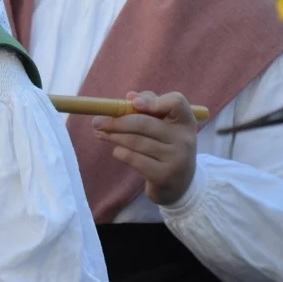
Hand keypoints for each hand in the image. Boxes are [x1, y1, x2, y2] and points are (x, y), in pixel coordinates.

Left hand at [93, 91, 197, 205]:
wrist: (179, 185)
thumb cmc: (166, 146)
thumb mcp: (164, 126)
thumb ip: (149, 106)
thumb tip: (129, 95)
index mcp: (185, 122)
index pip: (176, 102)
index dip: (152, 100)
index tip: (133, 103)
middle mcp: (184, 139)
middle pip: (144, 123)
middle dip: (116, 121)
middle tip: (97, 122)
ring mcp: (176, 159)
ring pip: (134, 141)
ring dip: (112, 136)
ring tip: (101, 133)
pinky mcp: (163, 176)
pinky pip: (132, 158)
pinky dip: (119, 152)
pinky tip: (117, 150)